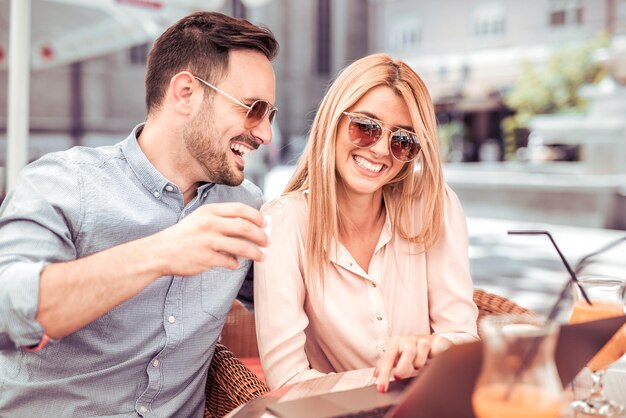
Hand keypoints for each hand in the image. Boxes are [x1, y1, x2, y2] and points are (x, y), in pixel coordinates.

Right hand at [147, 202, 268, 275]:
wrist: (160, 252)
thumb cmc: (184, 235)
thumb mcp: (200, 219)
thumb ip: (222, 220)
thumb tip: (249, 226)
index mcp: (209, 211)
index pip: (240, 209)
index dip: (256, 216)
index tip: (264, 223)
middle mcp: (210, 224)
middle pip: (245, 227)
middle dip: (260, 236)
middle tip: (267, 241)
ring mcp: (208, 241)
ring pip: (242, 247)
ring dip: (255, 253)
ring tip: (261, 256)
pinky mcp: (206, 258)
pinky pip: (230, 261)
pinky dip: (235, 263)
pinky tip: (235, 264)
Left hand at [373, 334, 451, 391]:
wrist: (428, 341)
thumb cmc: (409, 351)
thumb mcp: (396, 356)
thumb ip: (385, 364)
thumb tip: (376, 374)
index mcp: (397, 343)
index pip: (388, 359)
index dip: (384, 374)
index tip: (382, 388)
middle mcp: (410, 340)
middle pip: (408, 352)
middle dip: (404, 366)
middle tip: (399, 376)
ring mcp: (424, 340)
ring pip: (423, 349)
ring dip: (420, 362)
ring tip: (418, 366)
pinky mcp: (437, 342)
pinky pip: (437, 348)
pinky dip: (436, 353)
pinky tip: (434, 357)